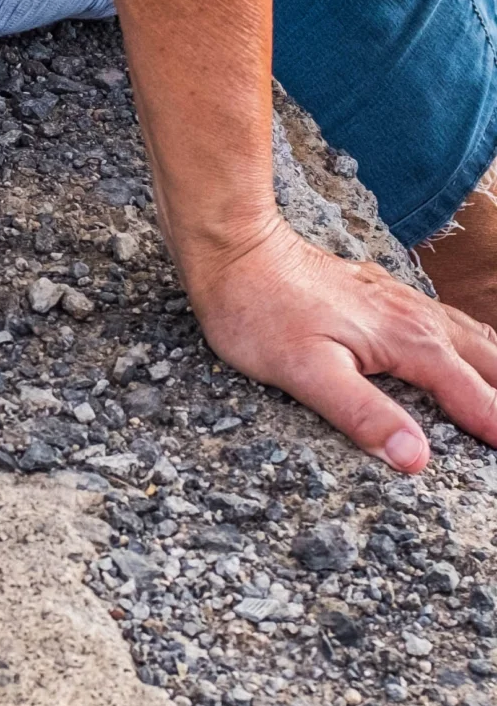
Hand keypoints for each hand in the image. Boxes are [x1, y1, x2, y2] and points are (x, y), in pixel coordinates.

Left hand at [185, 213, 496, 470]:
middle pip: (490, 364)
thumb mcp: (304, 372)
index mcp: (412, 343)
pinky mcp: (383, 294)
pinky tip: (467, 353)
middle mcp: (418, 318)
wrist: (235, 248)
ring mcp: (402, 302)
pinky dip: (473, 345)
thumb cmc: (260, 311)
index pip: (476, 397)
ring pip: (474, 338)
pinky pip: (448, 321)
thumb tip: (416, 458)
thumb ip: (363, 414)